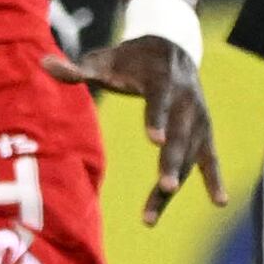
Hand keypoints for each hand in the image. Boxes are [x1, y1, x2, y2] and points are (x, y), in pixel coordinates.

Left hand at [48, 33, 225, 223]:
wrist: (171, 46)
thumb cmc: (131, 58)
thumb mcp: (105, 59)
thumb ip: (78, 67)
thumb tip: (43, 62)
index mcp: (163, 80)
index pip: (160, 101)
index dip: (158, 119)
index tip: (154, 140)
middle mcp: (186, 100)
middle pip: (180, 134)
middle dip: (173, 161)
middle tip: (166, 185)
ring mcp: (198, 118)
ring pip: (189, 154)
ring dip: (174, 181)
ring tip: (150, 217)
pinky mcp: (203, 132)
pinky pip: (209, 158)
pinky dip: (214, 178)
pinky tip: (219, 201)